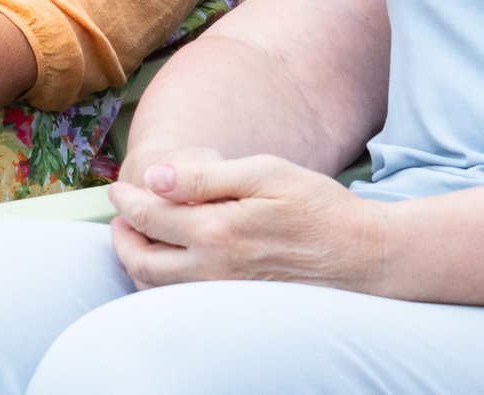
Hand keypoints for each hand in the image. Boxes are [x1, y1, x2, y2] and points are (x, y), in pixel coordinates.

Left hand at [107, 149, 385, 290]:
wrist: (364, 258)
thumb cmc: (318, 208)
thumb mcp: (265, 174)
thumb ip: (205, 177)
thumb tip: (155, 177)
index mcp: (217, 232)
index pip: (148, 217)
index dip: (126, 200)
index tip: (119, 188)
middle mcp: (213, 272)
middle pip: (140, 262)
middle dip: (121, 236)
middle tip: (120, 216)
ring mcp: (223, 296)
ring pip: (157, 289)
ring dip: (137, 263)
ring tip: (138, 239)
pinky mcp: (236, 309)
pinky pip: (182, 302)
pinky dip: (161, 285)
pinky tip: (170, 265)